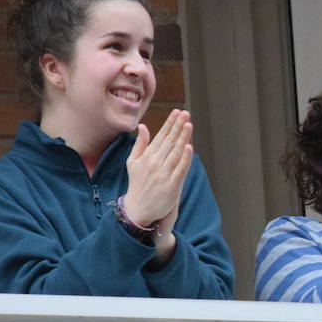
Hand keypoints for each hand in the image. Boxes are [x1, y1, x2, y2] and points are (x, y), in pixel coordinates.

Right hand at [122, 109, 192, 226]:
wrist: (138, 209)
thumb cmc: (137, 183)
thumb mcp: (133, 162)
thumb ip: (140, 144)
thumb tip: (142, 126)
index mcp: (147, 156)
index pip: (161, 136)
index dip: (170, 123)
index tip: (177, 112)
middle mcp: (155, 163)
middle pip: (169, 142)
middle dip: (178, 126)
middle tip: (186, 113)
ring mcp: (163, 174)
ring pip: (175, 153)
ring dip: (182, 138)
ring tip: (188, 124)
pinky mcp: (172, 186)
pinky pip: (180, 170)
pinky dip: (185, 158)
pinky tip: (189, 147)